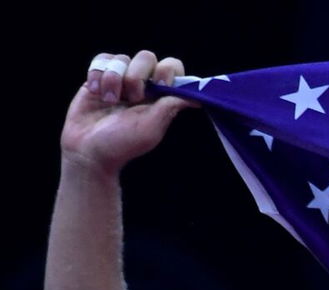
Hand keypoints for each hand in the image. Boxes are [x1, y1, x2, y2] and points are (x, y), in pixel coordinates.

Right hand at [61, 51, 196, 175]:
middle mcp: (142, 84)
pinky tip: (95, 91)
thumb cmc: (121, 143)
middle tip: (132, 98)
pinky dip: (97, 74)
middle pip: (146, 57)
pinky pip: (101, 60)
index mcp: (159, 96)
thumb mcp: (151, 128)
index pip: (172, 67)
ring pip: (121, 58)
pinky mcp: (98, 77)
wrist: (87, 150)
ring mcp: (120, 79)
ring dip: (114, 79)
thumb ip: (170, 107)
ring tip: (109, 100)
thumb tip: (198, 98)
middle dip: (137, 75)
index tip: (160, 84)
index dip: (167, 70)